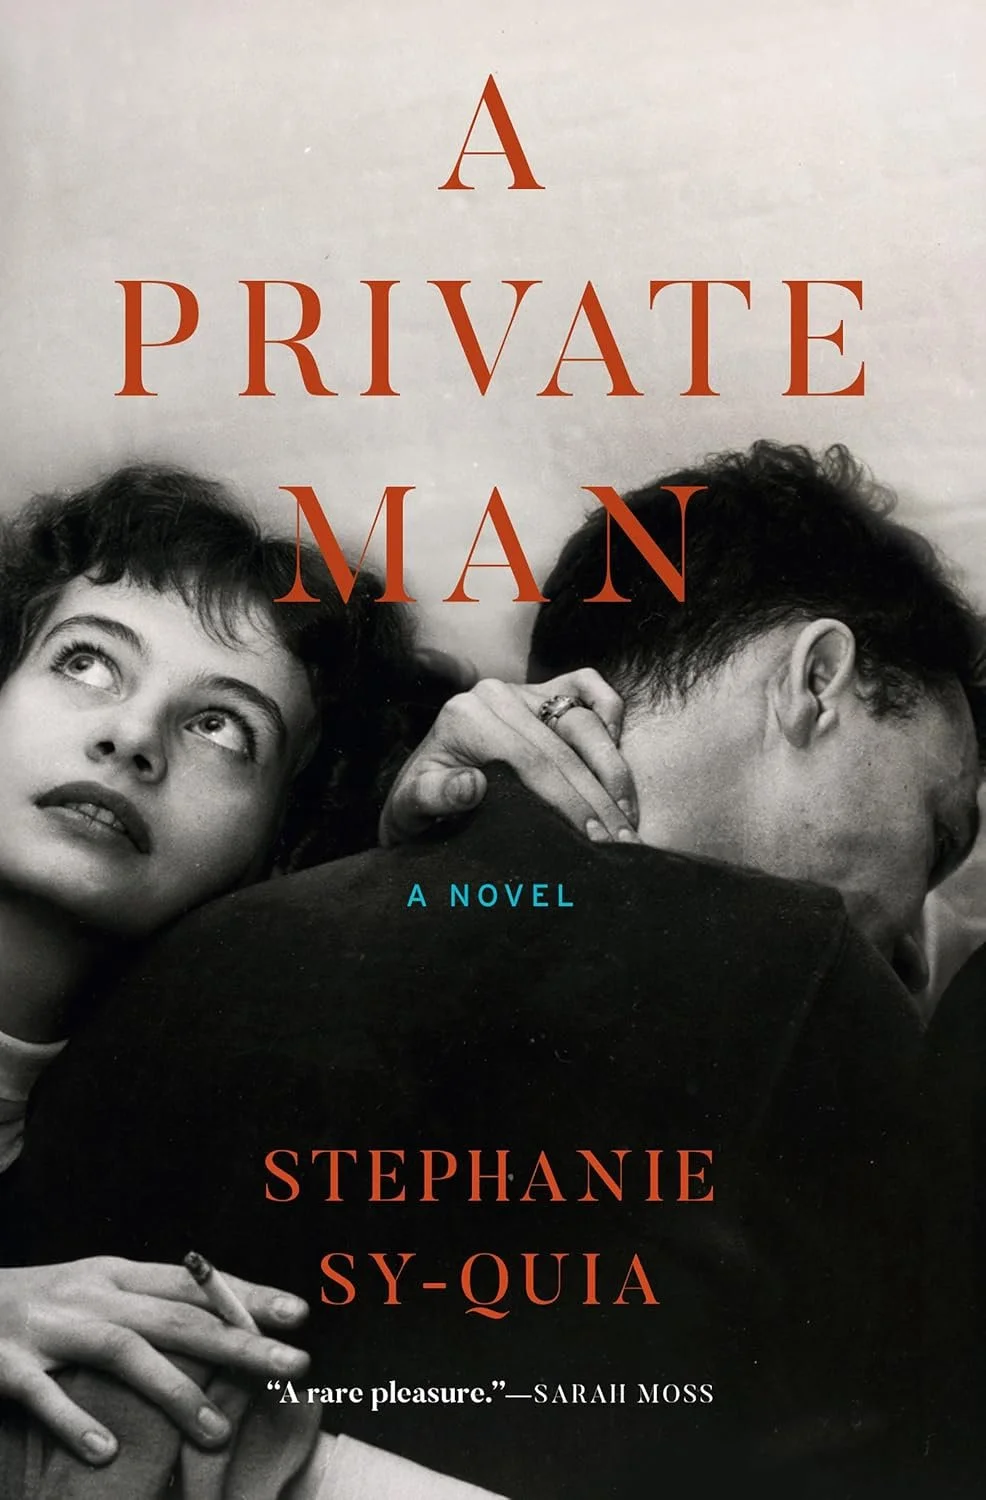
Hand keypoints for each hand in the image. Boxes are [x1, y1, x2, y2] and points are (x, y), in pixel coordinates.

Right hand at [0, 1257, 309, 1464]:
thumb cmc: (40, 1304)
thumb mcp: (95, 1290)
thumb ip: (150, 1305)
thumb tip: (225, 1320)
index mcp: (117, 1275)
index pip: (195, 1283)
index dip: (248, 1294)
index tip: (301, 1312)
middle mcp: (91, 1294)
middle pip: (175, 1316)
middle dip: (238, 1341)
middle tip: (293, 1364)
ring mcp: (50, 1327)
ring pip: (122, 1351)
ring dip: (174, 1390)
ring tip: (216, 1431)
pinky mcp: (7, 1364)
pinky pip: (45, 1394)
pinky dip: (76, 1421)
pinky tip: (108, 1451)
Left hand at [380, 667, 637, 845]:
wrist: (422, 787)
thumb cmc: (420, 805)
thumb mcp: (411, 808)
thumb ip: (434, 797)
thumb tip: (469, 786)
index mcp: (465, 717)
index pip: (532, 761)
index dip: (568, 801)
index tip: (594, 840)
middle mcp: (495, 694)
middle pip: (564, 747)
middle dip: (599, 799)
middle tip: (624, 844)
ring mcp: (522, 689)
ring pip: (584, 721)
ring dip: (614, 773)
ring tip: (628, 821)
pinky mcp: (543, 690)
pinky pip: (587, 687)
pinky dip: (610, 713)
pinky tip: (617, 763)